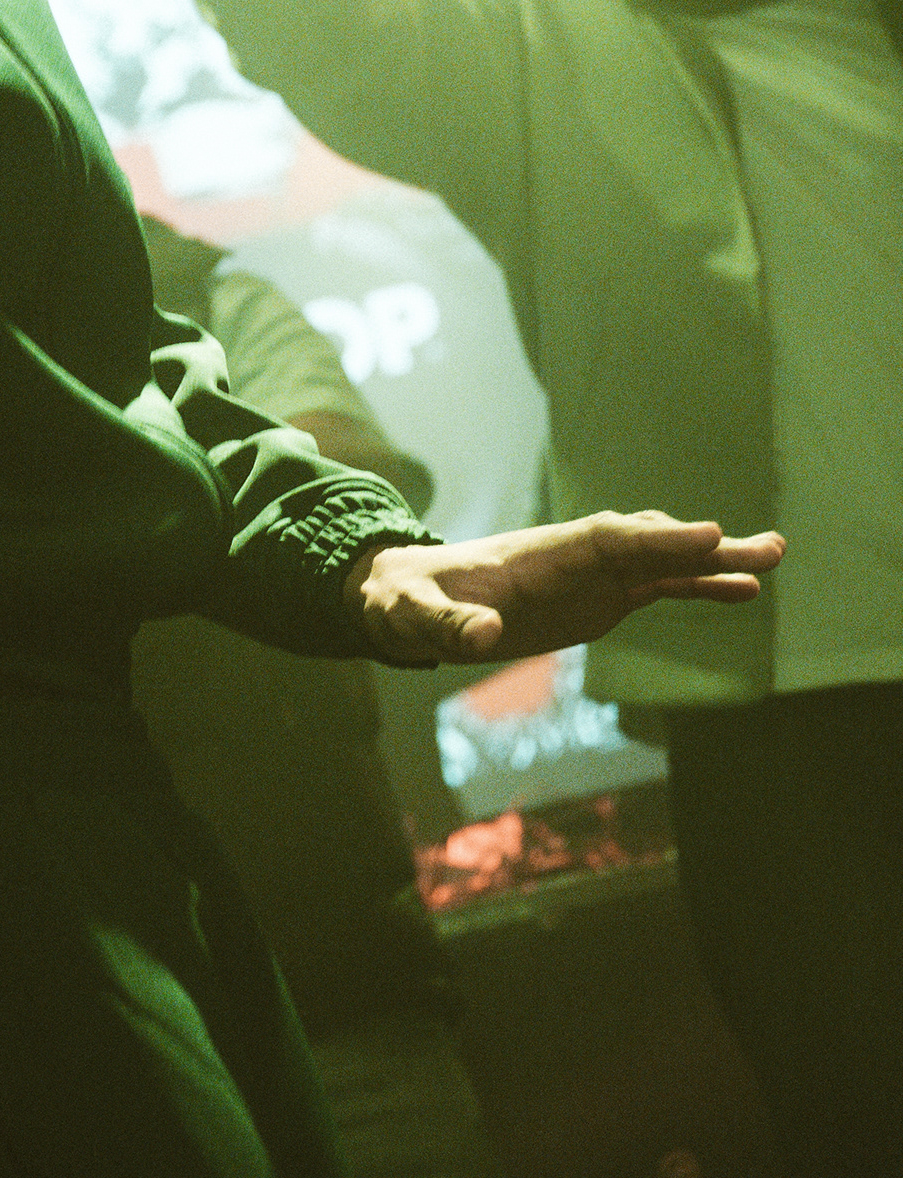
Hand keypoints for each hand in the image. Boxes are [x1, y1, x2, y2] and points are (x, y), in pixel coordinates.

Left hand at [346, 512, 785, 665]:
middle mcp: (572, 555)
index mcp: (535, 553)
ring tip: (772, 559)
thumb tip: (482, 639)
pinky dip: (698, 583)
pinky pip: (658, 585)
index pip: (603, 539)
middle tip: (762, 548)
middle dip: (698, 544)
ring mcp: (590, 575)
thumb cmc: (405, 601)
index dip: (652, 539)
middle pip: (644, 542)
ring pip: (661, 560)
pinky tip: (743, 589)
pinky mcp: (599, 597)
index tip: (703, 538)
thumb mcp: (413, 615)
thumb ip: (445, 626)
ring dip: (713, 559)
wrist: (405, 596)